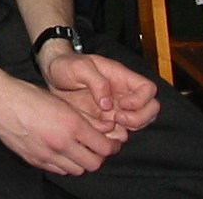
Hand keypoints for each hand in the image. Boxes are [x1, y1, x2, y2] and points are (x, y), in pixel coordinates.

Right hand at [0, 76, 124, 175]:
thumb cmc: (29, 96)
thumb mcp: (62, 102)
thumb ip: (86, 118)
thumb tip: (107, 129)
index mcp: (71, 124)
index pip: (104, 148)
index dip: (111, 146)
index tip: (110, 142)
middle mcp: (61, 143)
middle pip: (93, 163)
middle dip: (98, 156)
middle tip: (96, 146)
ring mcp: (47, 155)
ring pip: (77, 170)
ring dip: (81, 161)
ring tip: (77, 148)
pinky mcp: (35, 161)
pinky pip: (59, 170)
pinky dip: (64, 164)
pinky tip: (60, 150)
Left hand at [43, 52, 159, 138]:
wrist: (52, 77)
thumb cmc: (67, 66)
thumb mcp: (79, 67)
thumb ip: (96, 82)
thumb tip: (109, 104)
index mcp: (121, 77)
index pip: (148, 89)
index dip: (141, 100)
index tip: (122, 104)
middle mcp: (123, 94)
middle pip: (150, 110)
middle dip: (139, 118)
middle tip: (118, 118)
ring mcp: (116, 109)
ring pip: (137, 124)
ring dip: (125, 129)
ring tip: (106, 124)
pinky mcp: (105, 121)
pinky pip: (117, 133)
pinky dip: (111, 136)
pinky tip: (97, 129)